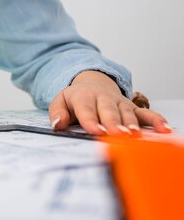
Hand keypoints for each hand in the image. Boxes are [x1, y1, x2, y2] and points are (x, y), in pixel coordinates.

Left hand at [49, 70, 171, 135]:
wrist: (91, 84)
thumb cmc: (76, 99)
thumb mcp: (60, 101)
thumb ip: (57, 113)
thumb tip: (57, 124)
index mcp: (83, 98)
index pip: (86, 110)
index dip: (91, 120)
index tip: (96, 131)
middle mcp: (103, 99)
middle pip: (109, 112)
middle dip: (113, 123)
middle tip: (118, 134)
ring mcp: (120, 103)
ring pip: (127, 113)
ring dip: (132, 124)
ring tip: (135, 135)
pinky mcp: (132, 108)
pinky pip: (146, 113)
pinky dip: (156, 120)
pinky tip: (164, 129)